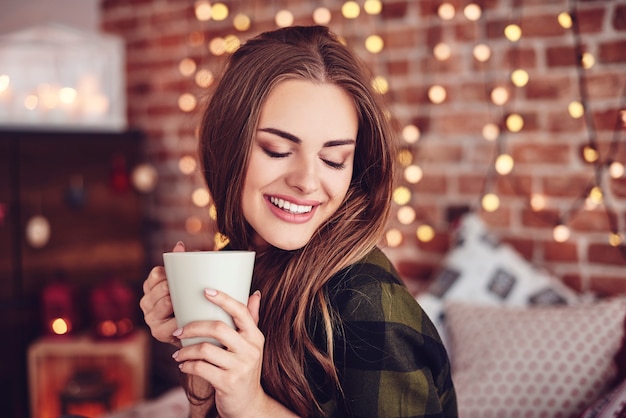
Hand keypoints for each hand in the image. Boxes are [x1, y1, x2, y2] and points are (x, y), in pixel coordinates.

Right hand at [139, 241, 184, 346]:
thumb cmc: (189, 300)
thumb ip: (181, 262)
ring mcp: (150, 318)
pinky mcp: (158, 333)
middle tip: (192, 291)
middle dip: (177, 288)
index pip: (157, 274)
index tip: (184, 277)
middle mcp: (146, 302)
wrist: (194, 330)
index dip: (170, 274)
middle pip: (162, 287)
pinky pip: (170, 323)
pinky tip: (188, 318)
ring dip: (179, 302)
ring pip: (165, 302)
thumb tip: (180, 245)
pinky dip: (180, 320)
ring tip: (191, 303)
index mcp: (150, 287)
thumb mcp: (185, 281)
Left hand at [171, 288, 272, 416]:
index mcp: (255, 336)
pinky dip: (187, 365)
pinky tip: (183, 364)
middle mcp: (250, 350)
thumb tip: (254, 293)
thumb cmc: (244, 369)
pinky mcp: (228, 383)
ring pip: (205, 349)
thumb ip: (251, 320)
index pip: (241, 312)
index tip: (206, 291)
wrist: (249, 404)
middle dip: (193, 327)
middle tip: (178, 330)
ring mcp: (240, 367)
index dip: (224, 299)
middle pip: (218, 328)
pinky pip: (201, 368)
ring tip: (177, 352)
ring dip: (186, 350)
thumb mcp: (251, 345)